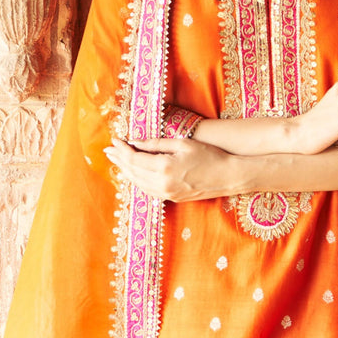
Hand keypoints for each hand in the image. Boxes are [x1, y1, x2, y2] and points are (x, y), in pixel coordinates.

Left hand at [103, 136, 235, 201]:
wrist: (228, 177)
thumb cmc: (209, 156)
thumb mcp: (182, 143)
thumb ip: (156, 143)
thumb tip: (135, 141)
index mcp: (164, 167)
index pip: (134, 158)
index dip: (122, 149)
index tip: (114, 140)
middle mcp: (162, 183)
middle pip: (132, 172)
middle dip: (119, 160)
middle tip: (109, 150)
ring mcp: (166, 193)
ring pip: (137, 183)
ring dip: (125, 171)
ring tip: (117, 161)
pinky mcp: (171, 198)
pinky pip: (147, 190)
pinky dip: (136, 180)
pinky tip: (133, 174)